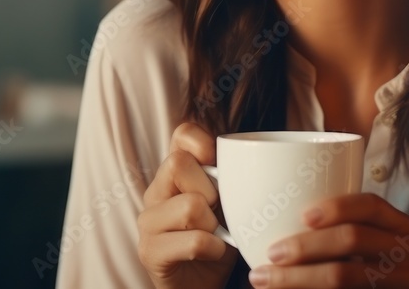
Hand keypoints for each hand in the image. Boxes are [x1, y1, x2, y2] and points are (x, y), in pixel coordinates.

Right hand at [138, 122, 238, 288]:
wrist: (201, 284)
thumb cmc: (219, 239)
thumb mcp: (228, 203)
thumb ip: (231, 178)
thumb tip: (260, 160)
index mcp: (173, 173)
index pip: (182, 134)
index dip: (202, 142)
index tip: (215, 163)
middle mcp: (155, 191)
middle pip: (178, 163)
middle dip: (210, 190)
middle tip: (217, 211)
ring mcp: (148, 221)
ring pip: (190, 206)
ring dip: (213, 225)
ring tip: (214, 234)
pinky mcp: (150, 251)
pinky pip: (195, 240)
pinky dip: (214, 248)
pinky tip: (212, 252)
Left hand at [248, 193, 408, 287]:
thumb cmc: (357, 262)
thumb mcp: (356, 241)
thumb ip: (329, 226)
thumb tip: (267, 206)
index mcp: (396, 225)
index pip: (370, 205)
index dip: (338, 206)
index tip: (303, 216)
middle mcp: (405, 251)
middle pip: (354, 239)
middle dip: (306, 246)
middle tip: (272, 253)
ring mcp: (403, 281)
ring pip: (346, 275)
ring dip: (299, 278)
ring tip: (264, 279)